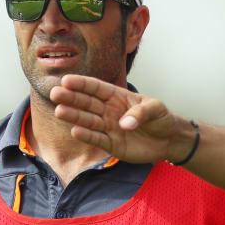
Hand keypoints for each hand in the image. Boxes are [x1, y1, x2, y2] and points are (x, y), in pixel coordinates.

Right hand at [51, 74, 193, 163]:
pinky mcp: (111, 144)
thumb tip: (124, 124)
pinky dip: (87, 136)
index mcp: (117, 96)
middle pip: (87, 103)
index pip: (96, 88)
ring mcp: (108, 127)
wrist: (169, 140)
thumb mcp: (156, 108)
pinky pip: (97, 139)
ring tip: (60, 111)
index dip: (81, 84)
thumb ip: (141, 112)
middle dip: (71, 98)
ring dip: (74, 116)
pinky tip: (75, 131)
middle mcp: (108, 111)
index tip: (66, 80)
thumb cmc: (161, 119)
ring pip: (88, 121)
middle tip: (55, 94)